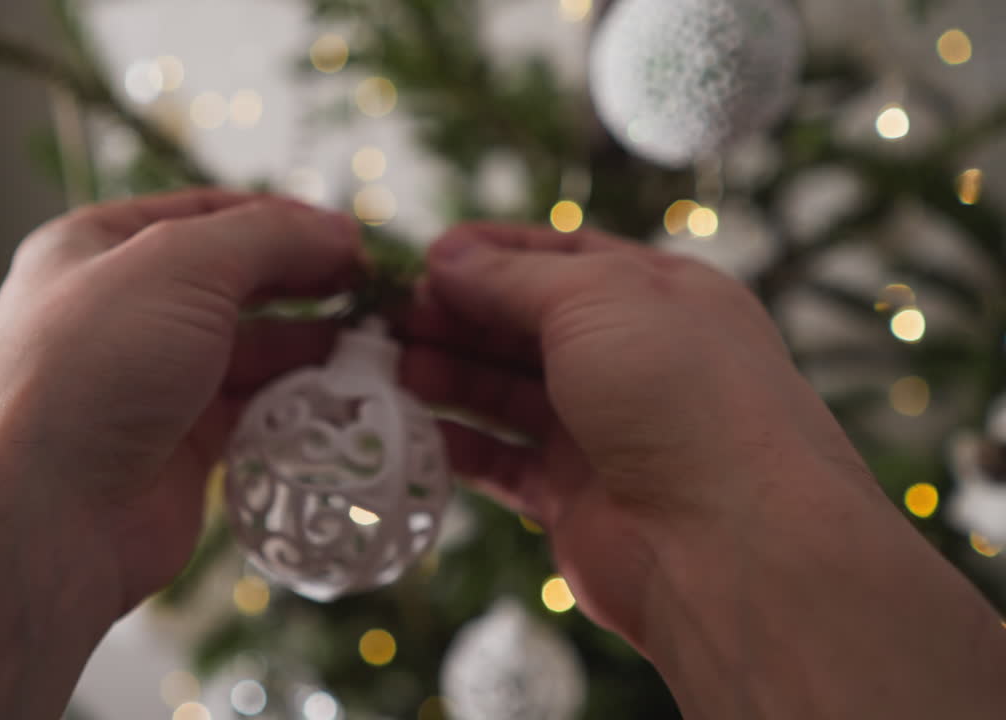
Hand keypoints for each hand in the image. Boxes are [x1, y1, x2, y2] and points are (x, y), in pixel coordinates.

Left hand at [0, 189, 359, 611]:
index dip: (285, 220)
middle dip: (308, 285)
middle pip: (237, 282)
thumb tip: (341, 232)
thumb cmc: (92, 367)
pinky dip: (300, 403)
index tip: (354, 238)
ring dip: (313, 348)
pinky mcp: (181, 448)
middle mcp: (123, 311)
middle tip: (378, 294)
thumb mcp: (181, 265)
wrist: (41, 516)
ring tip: (379, 348)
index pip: (209, 213)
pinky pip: (255, 412)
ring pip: (252, 351)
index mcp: (98, 247)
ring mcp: (152, 382)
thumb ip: (270, 237)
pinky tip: (346, 397)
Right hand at [400, 222, 860, 635]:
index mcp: (658, 295)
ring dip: (446, 375)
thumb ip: (512, 278)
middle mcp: (632, 359)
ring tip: (386, 368)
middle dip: (455, 316)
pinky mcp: (572, 496)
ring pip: (505, 391)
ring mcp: (602, 430)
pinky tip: (408, 427)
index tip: (425, 257)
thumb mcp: (596, 301)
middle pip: (523, 325)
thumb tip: (446, 256)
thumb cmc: (678, 394)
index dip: (491, 253)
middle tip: (387, 318)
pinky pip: (500, 459)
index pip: (562, 256)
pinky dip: (455, 442)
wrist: (729, 543)